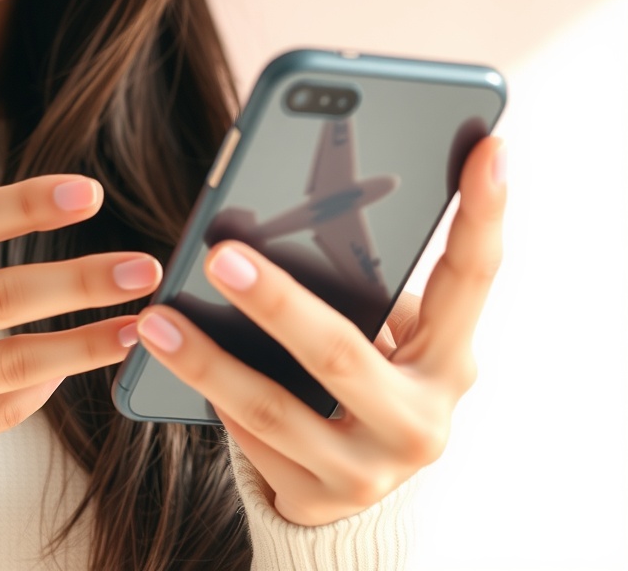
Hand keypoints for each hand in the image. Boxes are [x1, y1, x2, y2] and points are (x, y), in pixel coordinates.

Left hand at [135, 136, 506, 525]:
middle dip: (275, 302)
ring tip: (156, 319)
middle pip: (340, 353)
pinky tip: (172, 363)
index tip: (488, 146)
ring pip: (274, 409)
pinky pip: (251, 443)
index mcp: (449, 360)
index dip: (486, 213)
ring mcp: (371, 470)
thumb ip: (358, 292)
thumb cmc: (363, 383)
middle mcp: (421, 420)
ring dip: (207, 361)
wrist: (356, 494)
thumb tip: (270, 226)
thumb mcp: (382, 339)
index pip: (471, 278)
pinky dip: (211, 398)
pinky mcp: (320, 499)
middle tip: (220, 255)